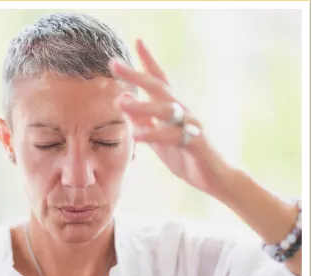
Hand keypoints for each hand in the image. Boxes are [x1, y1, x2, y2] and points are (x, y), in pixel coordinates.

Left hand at [110, 39, 234, 200]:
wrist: (215, 178)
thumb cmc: (186, 157)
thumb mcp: (158, 139)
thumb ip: (144, 121)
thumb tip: (124, 100)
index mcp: (174, 110)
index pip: (160, 81)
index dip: (148, 62)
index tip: (137, 42)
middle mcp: (183, 112)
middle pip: (159, 87)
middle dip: (136, 74)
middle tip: (114, 64)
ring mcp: (191, 125)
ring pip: (166, 110)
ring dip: (142, 105)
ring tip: (120, 103)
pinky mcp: (196, 142)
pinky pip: (172, 136)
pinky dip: (154, 135)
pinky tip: (137, 135)